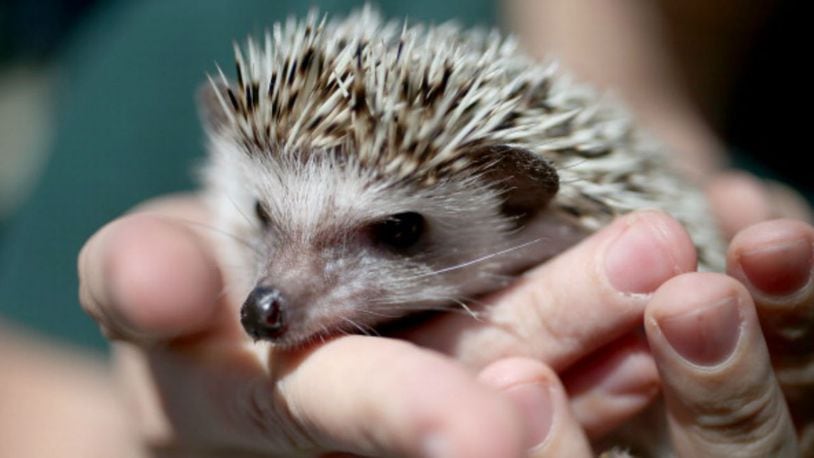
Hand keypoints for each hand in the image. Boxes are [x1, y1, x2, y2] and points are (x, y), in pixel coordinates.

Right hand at [78, 195, 702, 455]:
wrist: (240, 298)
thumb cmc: (185, 299)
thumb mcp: (140, 277)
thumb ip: (137, 278)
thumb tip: (152, 284)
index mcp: (287, 406)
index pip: (351, 413)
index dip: (414, 419)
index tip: (499, 427)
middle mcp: (378, 409)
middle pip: (475, 386)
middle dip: (560, 334)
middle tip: (649, 268)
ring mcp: (441, 377)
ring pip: (530, 360)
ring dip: (608, 321)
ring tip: (672, 259)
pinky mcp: (482, 347)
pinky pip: (554, 345)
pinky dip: (606, 325)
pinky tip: (660, 295)